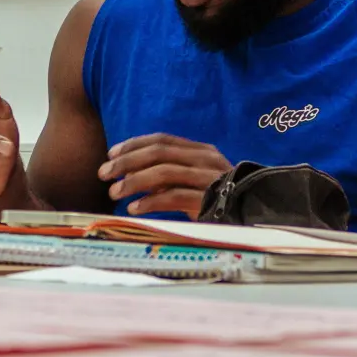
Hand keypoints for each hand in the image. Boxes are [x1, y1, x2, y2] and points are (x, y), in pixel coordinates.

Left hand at [98, 134, 231, 216]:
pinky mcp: (210, 199)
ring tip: (114, 193)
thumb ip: (167, 176)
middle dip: (126, 161)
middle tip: (104, 173)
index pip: (162, 140)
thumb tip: (130, 175)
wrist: (253, 217)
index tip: (111, 154)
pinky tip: (134, 208)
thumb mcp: (191, 182)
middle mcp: (206, 159)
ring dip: (133, 181)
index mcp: (201, 150)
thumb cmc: (217, 200)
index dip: (134, 145)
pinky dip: (150, 201)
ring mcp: (209, 178)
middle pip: (159, 152)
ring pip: (164, 172)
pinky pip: (174, 196)